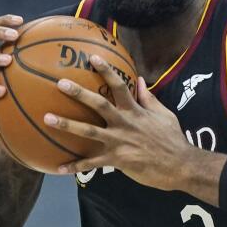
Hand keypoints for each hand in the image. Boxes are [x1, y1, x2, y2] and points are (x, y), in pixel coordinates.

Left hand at [42, 56, 190, 190]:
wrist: (180, 165)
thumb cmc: (172, 139)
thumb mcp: (164, 115)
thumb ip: (149, 98)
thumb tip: (141, 80)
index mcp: (136, 111)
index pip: (120, 86)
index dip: (106, 71)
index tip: (93, 58)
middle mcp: (124, 123)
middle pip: (98, 105)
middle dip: (79, 93)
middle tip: (59, 83)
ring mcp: (119, 142)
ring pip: (88, 132)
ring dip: (66, 124)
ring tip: (47, 118)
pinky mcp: (117, 160)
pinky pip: (92, 164)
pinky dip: (75, 166)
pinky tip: (58, 168)